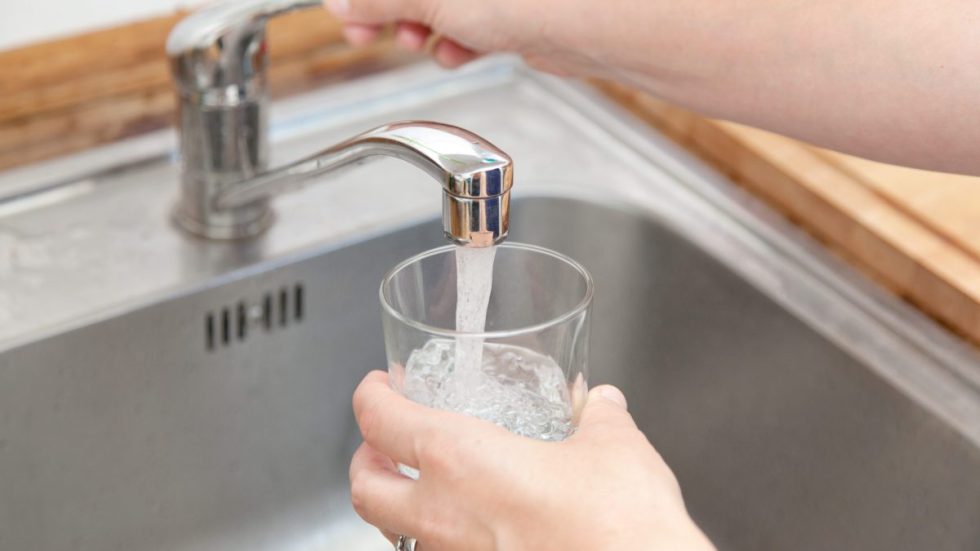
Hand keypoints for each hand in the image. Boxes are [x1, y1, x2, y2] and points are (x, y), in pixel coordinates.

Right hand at [322, 0, 614, 75]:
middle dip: (387, 8)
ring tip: (417, 42)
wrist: (591, 23)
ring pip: (439, 2)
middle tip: (368, 33)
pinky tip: (454, 53)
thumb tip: (341, 4)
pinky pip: (470, 22)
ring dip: (420, 27)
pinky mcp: (514, 8)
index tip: (347, 9)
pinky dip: (457, 40)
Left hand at [349, 370, 714, 549]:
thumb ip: (600, 417)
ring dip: (399, 507)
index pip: (380, 419)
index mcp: (460, 460)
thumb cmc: (617, 526)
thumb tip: (601, 404)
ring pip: (395, 535)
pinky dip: (440, 541)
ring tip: (424, 489)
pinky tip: (475, 530)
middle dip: (365, 462)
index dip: (371, 395)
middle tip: (383, 444)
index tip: (378, 385)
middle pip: (364, 489)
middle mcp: (442, 516)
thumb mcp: (614, 447)